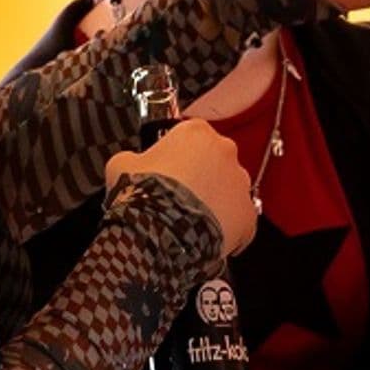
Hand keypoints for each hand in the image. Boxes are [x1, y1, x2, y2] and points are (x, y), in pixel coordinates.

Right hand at [108, 119, 257, 257]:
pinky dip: (227, 228)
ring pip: (229, 191)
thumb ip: (132, 158)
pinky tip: (205, 237)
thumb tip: (130, 162)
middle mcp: (225, 151)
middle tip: (178, 197)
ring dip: (215, 201)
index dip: (176, 157)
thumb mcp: (120, 165)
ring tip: (190, 219)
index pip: (190, 138)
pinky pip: (240, 220)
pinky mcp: (249, 214)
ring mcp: (240, 183)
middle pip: (214, 162)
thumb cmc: (142, 194)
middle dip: (200, 178)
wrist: (159, 231)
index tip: (167, 172)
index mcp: (196, 132)